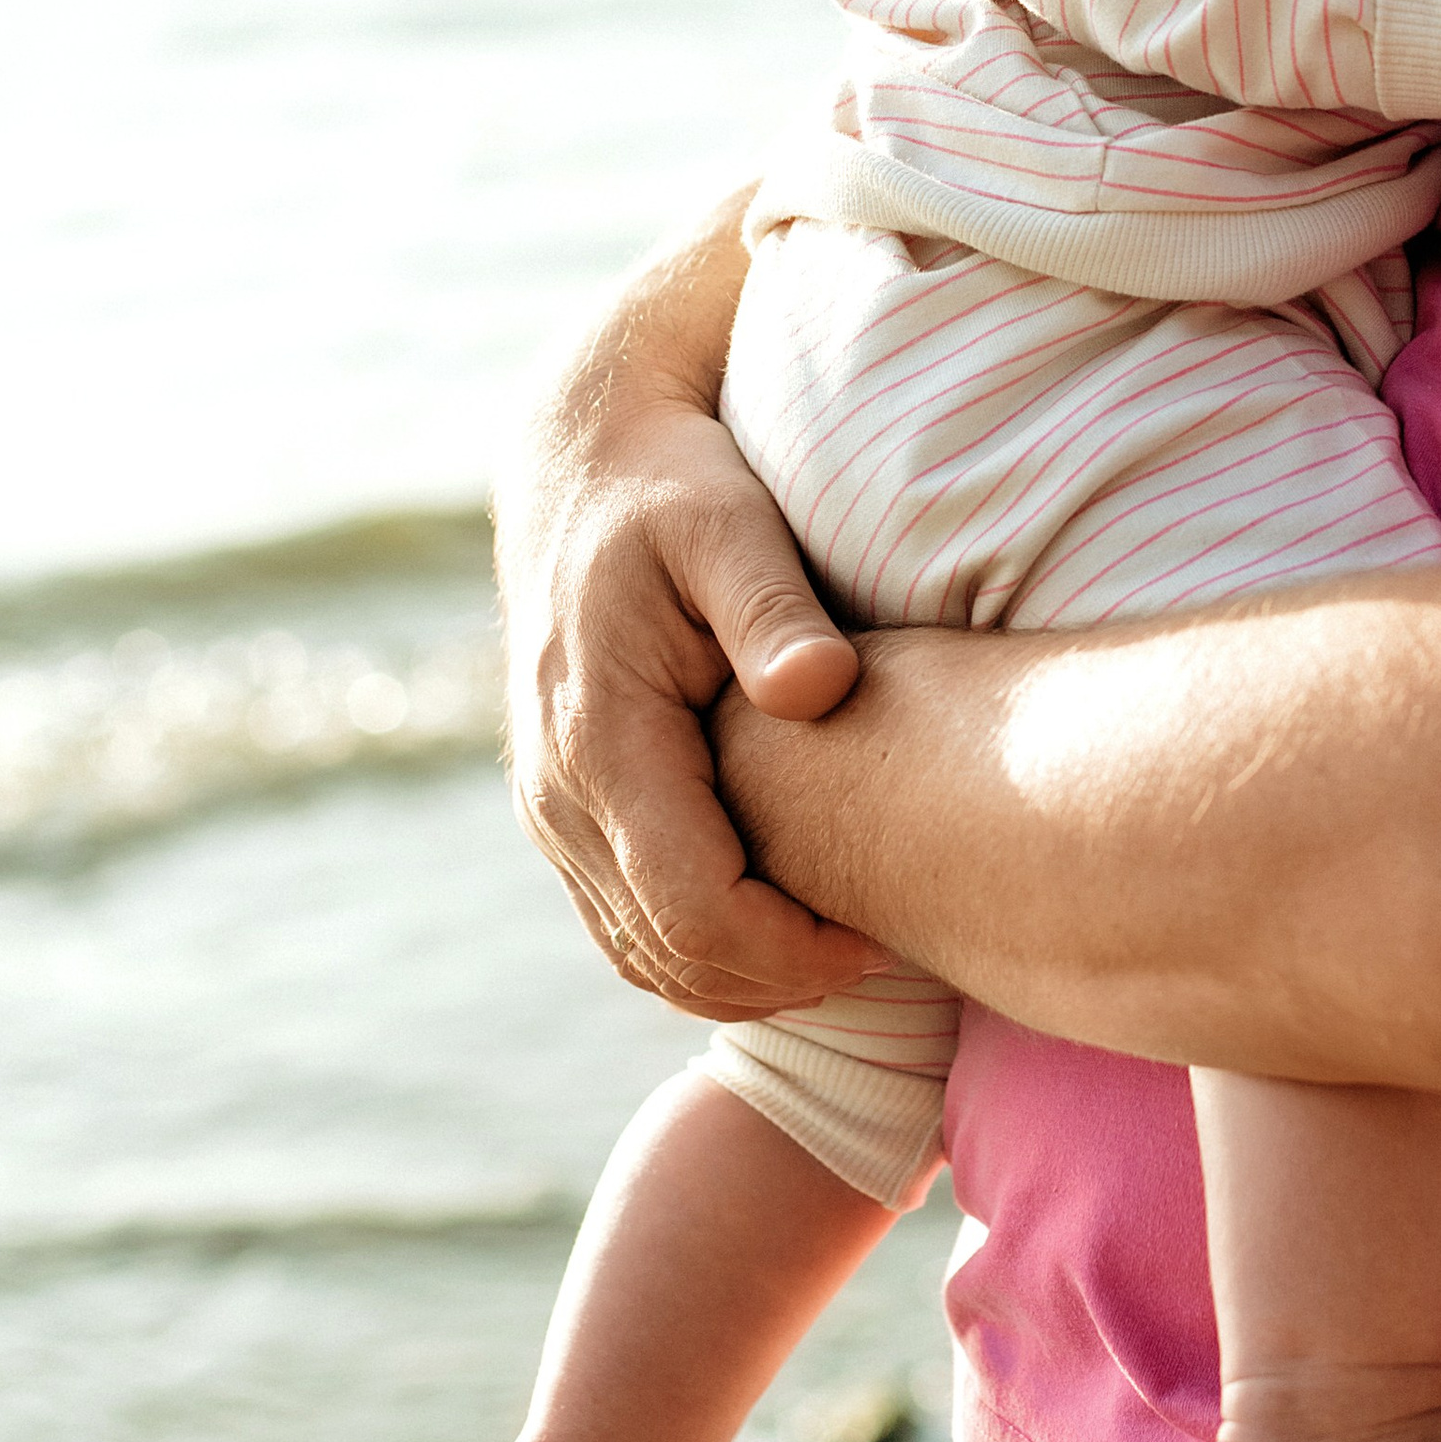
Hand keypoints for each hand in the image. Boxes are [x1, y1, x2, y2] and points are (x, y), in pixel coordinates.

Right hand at [496, 190, 882, 1018]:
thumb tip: (820, 690)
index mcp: (603, 740)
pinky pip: (627, 923)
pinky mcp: (566, 808)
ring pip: (641, 955)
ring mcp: (553, 809)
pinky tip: (789, 921)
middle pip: (668, 955)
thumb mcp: (732, 524)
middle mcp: (560, 792)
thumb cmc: (677, 486)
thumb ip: (774, 611)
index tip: (882, 936)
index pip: (694, 909)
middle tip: (886, 949)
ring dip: (741, 977)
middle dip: (778, 978)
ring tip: (849, 943)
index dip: (791, 949)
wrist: (585, 463)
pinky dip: (702, 950)